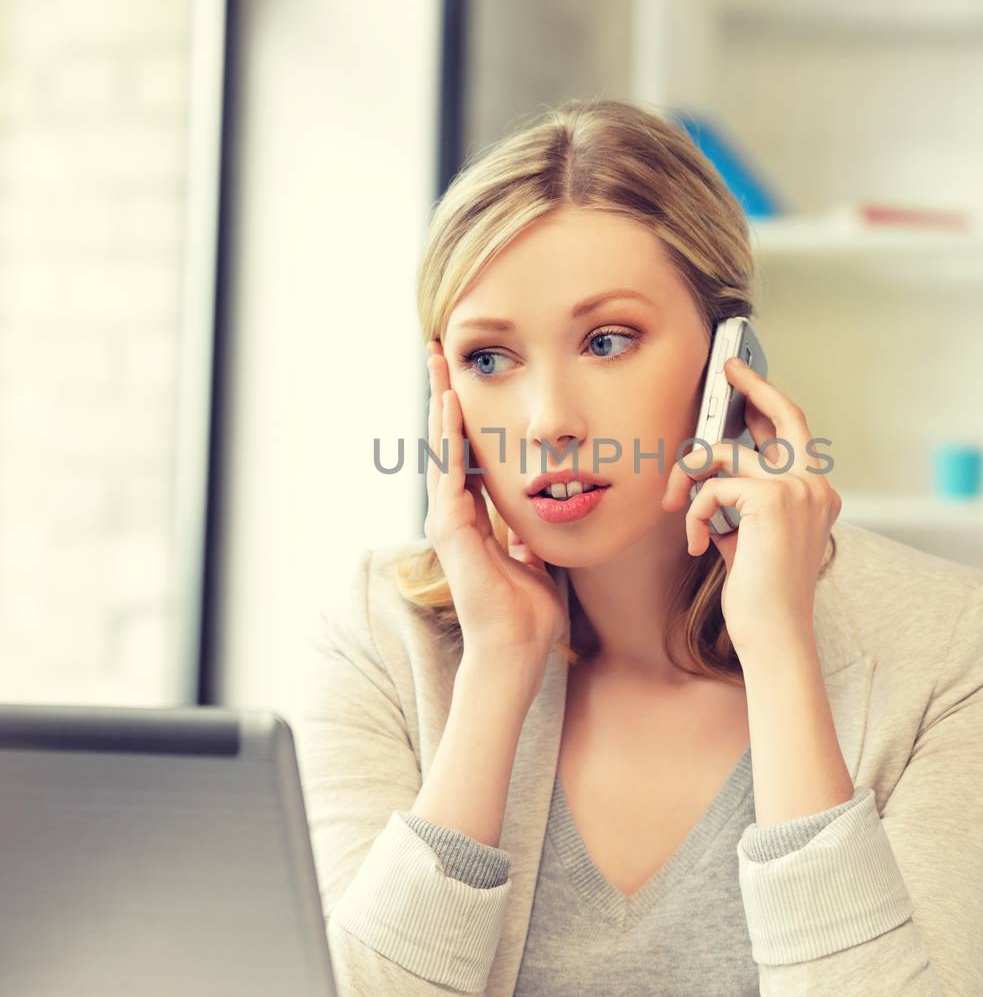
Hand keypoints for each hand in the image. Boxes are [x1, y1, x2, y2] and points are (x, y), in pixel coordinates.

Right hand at [425, 339, 568, 661]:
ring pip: (440, 447)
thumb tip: (532, 517)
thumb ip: (525, 534)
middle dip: (442, 393)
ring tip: (437, 360)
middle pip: (445, 440)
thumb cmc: (526, 611)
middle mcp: (452, 513)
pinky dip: (449, 435)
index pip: (464, 453)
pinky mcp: (450, 528)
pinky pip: (449, 470)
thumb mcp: (532, 557)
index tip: (462, 378)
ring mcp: (447, 519)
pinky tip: (450, 402)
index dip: (462, 415)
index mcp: (471, 517)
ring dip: (439, 401)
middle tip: (437, 349)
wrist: (515, 647)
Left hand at [659, 355, 839, 654]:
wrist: (775, 634)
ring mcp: (798, 489)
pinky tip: (695, 544)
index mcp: (817, 495)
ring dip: (688, 478)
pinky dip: (692, 514)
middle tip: (727, 368)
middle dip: (753, 384)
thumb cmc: (759, 594)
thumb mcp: (750, 536)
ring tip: (676, 508)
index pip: (794, 434)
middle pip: (786, 413)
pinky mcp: (772, 499)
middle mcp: (815, 486)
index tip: (746, 385)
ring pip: (725, 453)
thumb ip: (742, 500)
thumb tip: (712, 470)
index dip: (768, 405)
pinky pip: (711, 487)